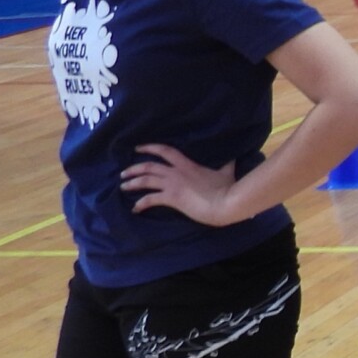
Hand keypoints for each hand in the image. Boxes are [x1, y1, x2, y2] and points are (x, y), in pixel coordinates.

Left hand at [122, 144, 244, 223]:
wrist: (225, 203)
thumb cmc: (226, 188)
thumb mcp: (227, 171)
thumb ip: (227, 163)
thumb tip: (234, 155)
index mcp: (187, 164)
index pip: (165, 151)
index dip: (150, 148)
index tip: (138, 148)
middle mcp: (175, 173)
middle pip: (148, 167)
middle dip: (134, 169)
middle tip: (123, 173)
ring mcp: (172, 185)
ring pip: (145, 181)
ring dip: (132, 183)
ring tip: (123, 187)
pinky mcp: (171, 198)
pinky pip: (150, 200)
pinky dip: (140, 204)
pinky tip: (135, 209)